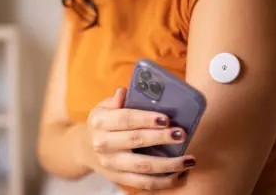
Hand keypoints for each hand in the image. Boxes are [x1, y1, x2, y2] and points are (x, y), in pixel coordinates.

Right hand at [81, 88, 195, 190]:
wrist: (86, 148)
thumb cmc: (104, 122)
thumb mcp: (105, 106)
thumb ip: (118, 100)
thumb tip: (126, 91)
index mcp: (100, 121)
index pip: (125, 119)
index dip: (146, 119)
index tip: (166, 118)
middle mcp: (103, 143)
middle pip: (136, 141)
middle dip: (161, 138)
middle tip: (181, 134)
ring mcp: (111, 163)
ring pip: (142, 167)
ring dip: (168, 164)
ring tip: (189, 160)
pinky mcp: (118, 178)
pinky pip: (143, 183)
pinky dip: (163, 182)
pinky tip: (180, 175)